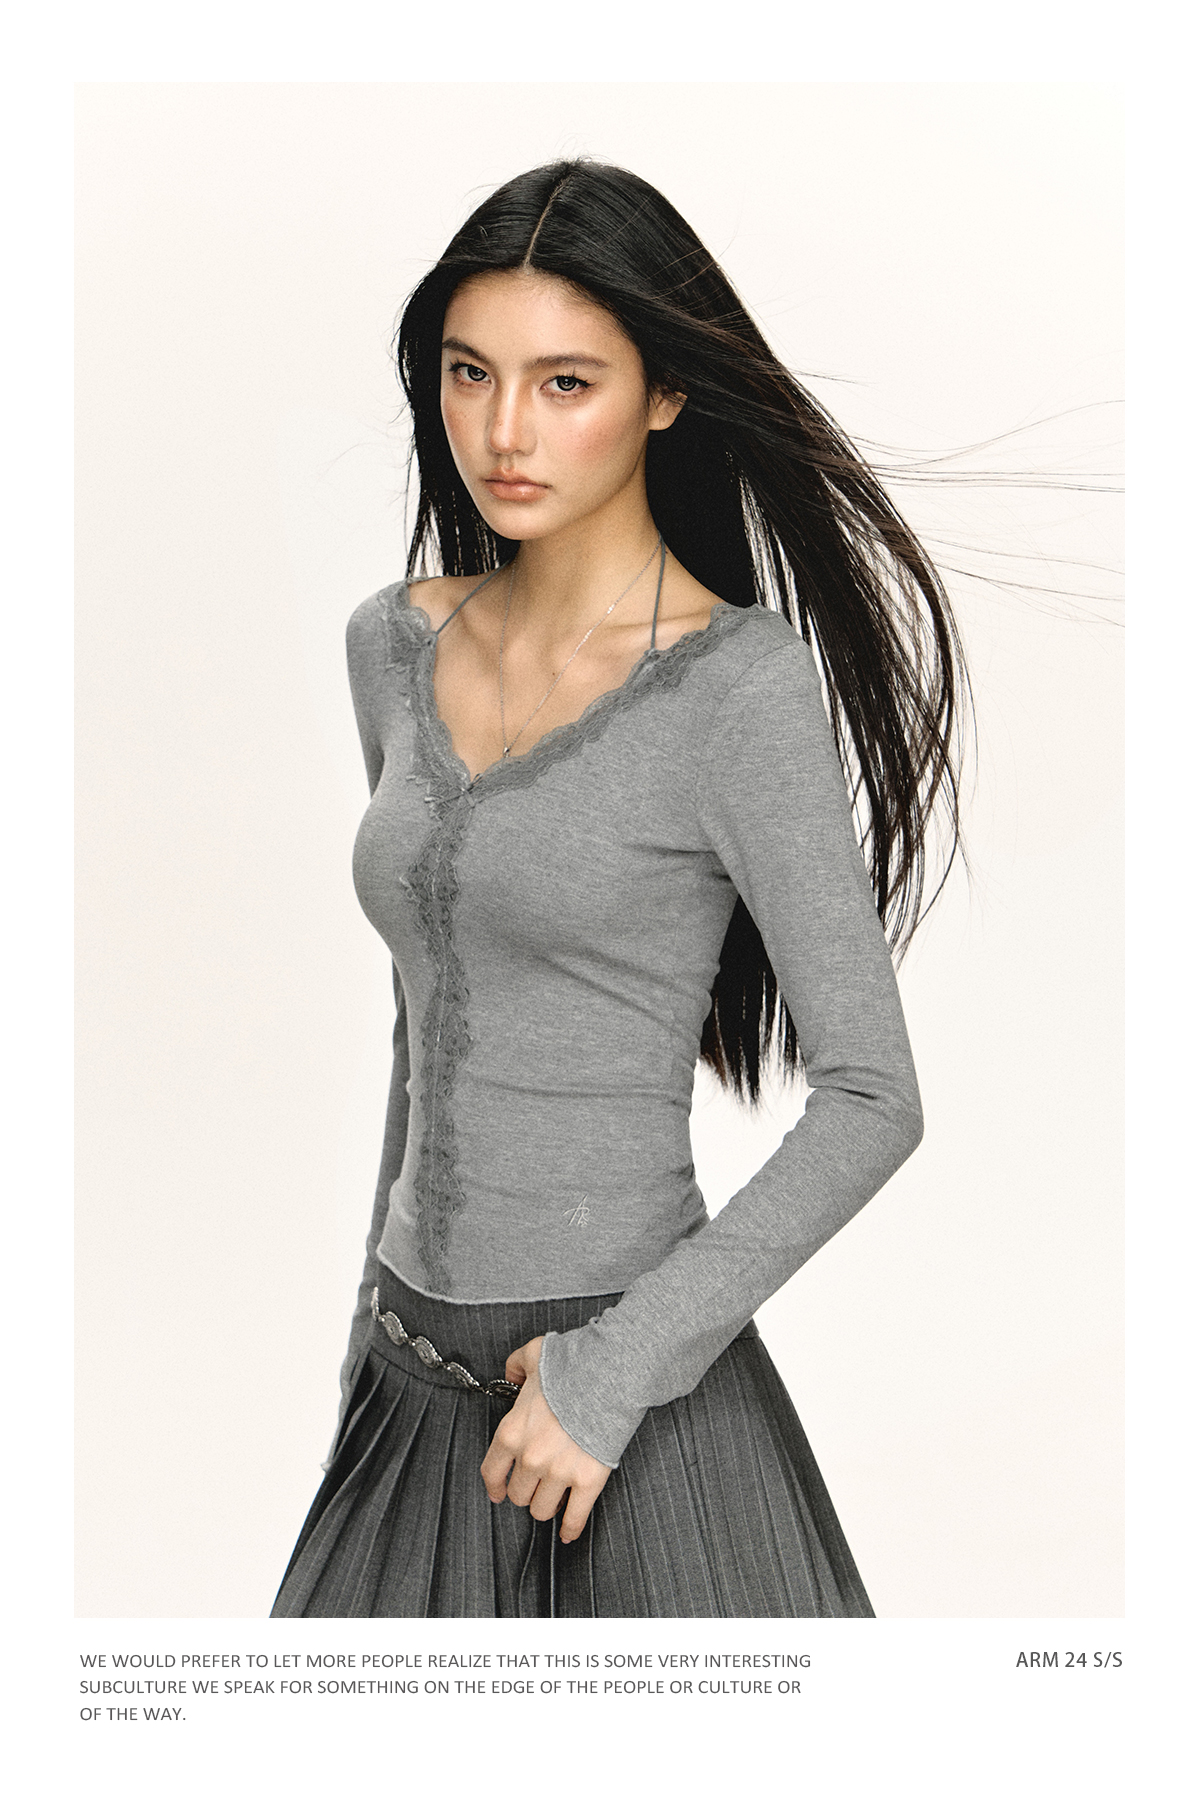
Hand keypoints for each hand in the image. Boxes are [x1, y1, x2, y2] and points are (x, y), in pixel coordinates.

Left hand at [480, 1336, 611, 1542]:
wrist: (608, 1373)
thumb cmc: (572, 1364)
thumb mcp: (533, 1354)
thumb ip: (515, 1365)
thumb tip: (512, 1375)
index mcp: (511, 1432)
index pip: (492, 1471)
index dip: (494, 1486)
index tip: (497, 1492)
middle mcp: (530, 1458)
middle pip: (518, 1495)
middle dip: (526, 1491)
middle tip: (535, 1485)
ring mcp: (559, 1472)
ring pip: (542, 1510)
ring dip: (546, 1506)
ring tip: (554, 1498)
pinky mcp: (587, 1480)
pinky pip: (575, 1516)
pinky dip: (571, 1528)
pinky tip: (568, 1533)